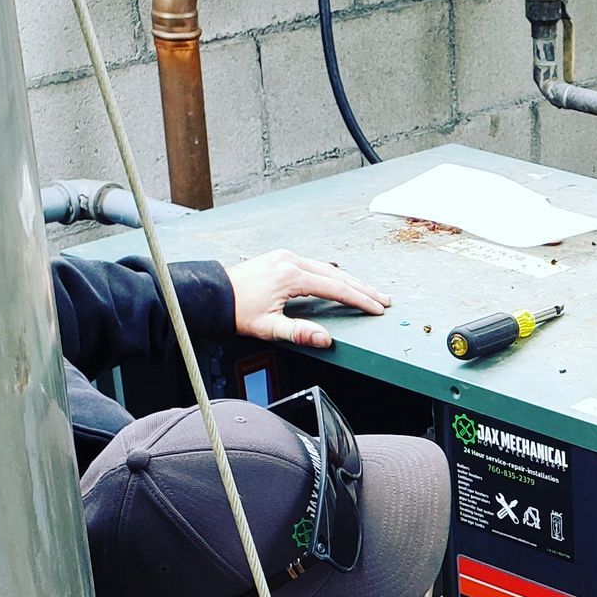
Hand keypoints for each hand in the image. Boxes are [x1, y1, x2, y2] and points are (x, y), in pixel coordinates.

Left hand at [226, 249, 390, 349]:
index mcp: (291, 276)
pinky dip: (333, 274)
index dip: (360, 300)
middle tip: (384, 299)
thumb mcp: (267, 327)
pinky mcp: (282, 259)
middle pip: (338, 275)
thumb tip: (325, 339)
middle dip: (363, 288)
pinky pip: (315, 265)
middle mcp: (291, 261)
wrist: (213, 293)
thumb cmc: (236, 309)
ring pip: (328, 268)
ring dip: (350, 281)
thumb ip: (298, 333)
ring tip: (369, 291)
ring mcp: (287, 257)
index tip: (376, 308)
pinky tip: (340, 278)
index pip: (336, 288)